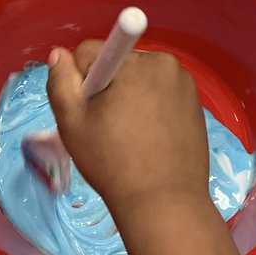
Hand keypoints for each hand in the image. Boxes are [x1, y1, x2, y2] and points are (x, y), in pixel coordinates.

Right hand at [46, 42, 208, 214]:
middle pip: (118, 64)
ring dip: (129, 98)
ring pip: (140, 79)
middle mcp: (164, 63)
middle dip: (107, 88)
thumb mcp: (72, 123)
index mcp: (134, 62)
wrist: (164, 202)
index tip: (88, 113)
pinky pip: (160, 94)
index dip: (80, 83)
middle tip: (108, 129)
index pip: (90, 52)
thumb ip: (60, 82)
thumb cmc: (113, 162)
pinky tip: (149, 139)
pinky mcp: (195, 104)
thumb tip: (60, 54)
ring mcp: (184, 84)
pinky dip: (150, 109)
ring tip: (130, 138)